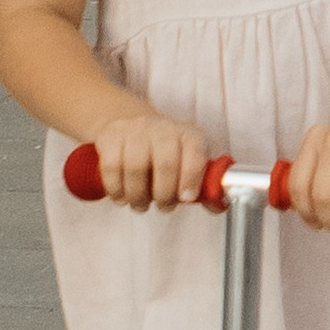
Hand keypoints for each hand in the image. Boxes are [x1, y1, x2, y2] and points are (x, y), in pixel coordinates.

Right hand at [86, 112, 207, 211]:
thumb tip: (218, 205)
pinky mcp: (111, 136)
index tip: (186, 199)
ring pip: (135, 167)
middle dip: (164, 194)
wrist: (130, 122)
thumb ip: (203, 184)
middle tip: (162, 207)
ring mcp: (136, 130)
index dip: (191, 178)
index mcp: (189, 135)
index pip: (195, 153)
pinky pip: (111, 166)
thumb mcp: (187, 160)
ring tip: (140, 204)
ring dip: (137, 195)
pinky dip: (115, 189)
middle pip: (165, 164)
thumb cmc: (164, 151)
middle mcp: (164, 128)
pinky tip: (120, 197)